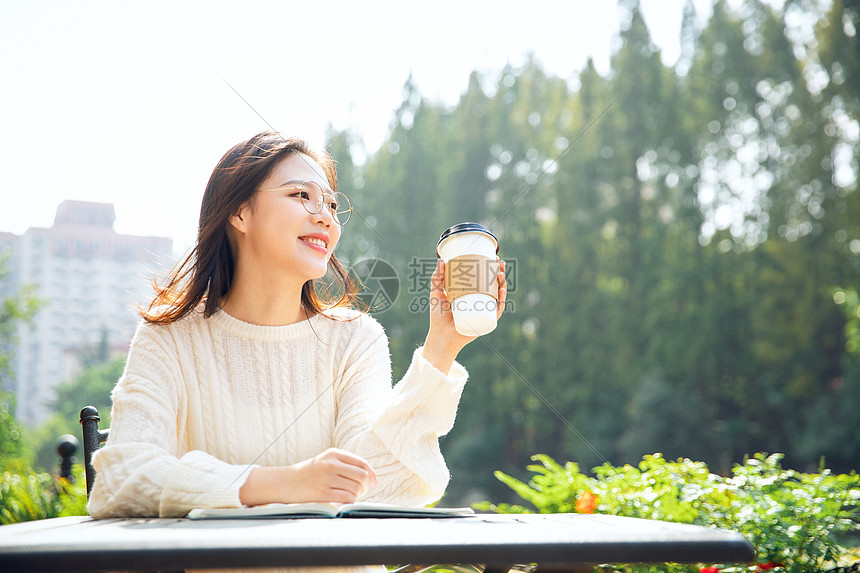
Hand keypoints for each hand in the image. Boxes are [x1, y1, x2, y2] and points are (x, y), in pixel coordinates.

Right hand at [239, 448, 378, 506]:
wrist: (285, 482)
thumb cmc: (311, 473)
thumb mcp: (327, 461)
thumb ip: (348, 465)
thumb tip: (374, 479)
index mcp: (333, 453)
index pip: (362, 463)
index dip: (372, 474)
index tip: (375, 483)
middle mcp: (330, 464)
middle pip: (362, 476)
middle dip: (366, 486)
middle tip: (362, 491)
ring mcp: (326, 479)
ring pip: (356, 488)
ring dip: (357, 495)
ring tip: (350, 495)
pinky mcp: (322, 493)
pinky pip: (347, 498)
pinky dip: (350, 501)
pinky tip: (344, 500)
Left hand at [422, 257, 506, 372]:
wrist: (440, 336)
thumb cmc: (438, 317)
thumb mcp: (436, 293)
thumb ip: (437, 278)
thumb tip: (441, 260)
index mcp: (471, 295)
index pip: (484, 280)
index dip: (490, 269)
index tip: (493, 257)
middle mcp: (480, 303)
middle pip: (494, 286)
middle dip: (500, 273)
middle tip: (500, 263)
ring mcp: (484, 312)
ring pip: (498, 296)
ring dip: (503, 284)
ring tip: (500, 274)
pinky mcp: (485, 322)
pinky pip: (497, 310)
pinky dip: (501, 300)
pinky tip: (501, 290)